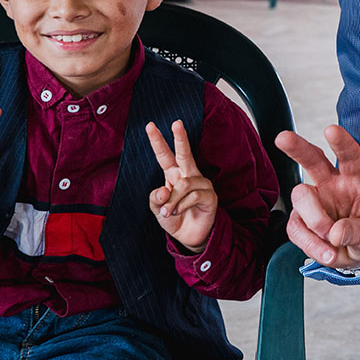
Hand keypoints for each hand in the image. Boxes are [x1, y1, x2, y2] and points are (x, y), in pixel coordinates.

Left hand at [147, 120, 217, 252]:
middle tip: (176, 122)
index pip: (165, 155)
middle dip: (180, 138)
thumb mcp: (157, 210)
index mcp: (173, 175)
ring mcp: (201, 184)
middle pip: (184, 153)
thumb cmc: (174, 219)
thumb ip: (156, 199)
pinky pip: (193, 195)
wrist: (189, 237)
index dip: (157, 141)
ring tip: (168, 212)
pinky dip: (182, 206)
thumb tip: (164, 190)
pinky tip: (180, 212)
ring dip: (172, 201)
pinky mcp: (209, 195)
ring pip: (184, 184)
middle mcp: (188, 175)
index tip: (150, 125)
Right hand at [276, 126, 359, 268]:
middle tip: (282, 138)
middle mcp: (331, 183)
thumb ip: (359, 231)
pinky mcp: (300, 220)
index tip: (331, 130)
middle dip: (297, 147)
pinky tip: (326, 252)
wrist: (359, 254)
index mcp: (355, 178)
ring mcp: (314, 200)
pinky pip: (296, 228)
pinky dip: (310, 244)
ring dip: (316, 221)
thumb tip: (336, 233)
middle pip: (312, 158)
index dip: (341, 142)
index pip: (349, 155)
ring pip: (300, 196)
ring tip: (333, 242)